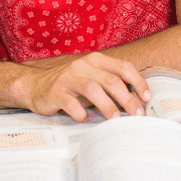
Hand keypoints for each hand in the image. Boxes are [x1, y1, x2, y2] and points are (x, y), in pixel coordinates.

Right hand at [23, 53, 151, 121]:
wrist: (33, 84)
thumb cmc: (69, 84)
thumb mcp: (91, 78)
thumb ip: (109, 84)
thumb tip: (136, 100)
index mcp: (96, 60)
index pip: (123, 67)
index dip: (138, 82)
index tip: (147, 98)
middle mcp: (83, 66)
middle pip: (111, 81)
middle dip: (128, 99)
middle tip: (138, 115)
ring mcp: (68, 78)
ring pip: (93, 90)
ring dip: (108, 106)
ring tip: (116, 120)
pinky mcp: (55, 92)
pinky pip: (71, 103)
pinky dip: (80, 112)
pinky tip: (84, 118)